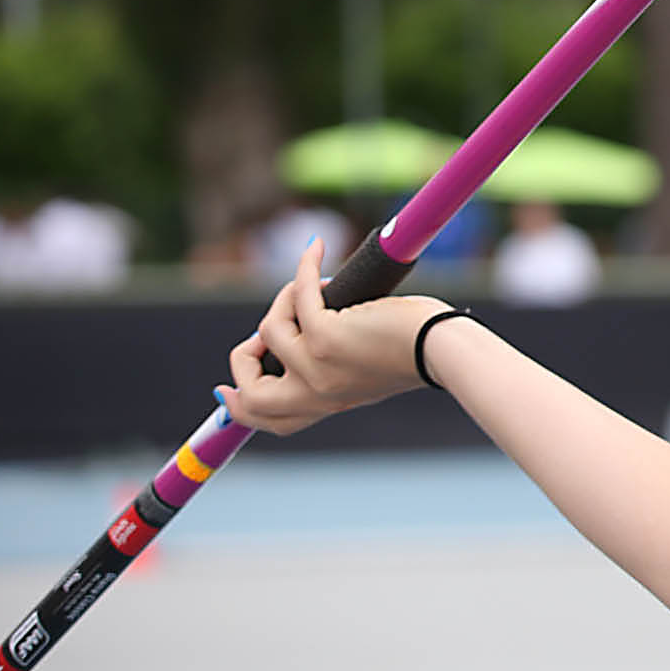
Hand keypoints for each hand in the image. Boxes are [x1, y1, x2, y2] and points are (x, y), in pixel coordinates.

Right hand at [219, 240, 450, 434]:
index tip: (227, 389)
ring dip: (286, 297)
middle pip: (248, 396)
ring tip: (316, 281)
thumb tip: (310, 337)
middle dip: (241, 361)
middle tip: (261, 332)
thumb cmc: (418, 351)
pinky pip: (299, 297)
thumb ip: (337, 368)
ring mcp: (315, 367)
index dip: (238, 406)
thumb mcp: (368, 372)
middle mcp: (314, 394)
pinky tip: (317, 250)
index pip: (267, 420)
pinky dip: (305, 268)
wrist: (442, 350)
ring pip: (269, 330)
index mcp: (325, 405)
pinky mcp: (326, 337)